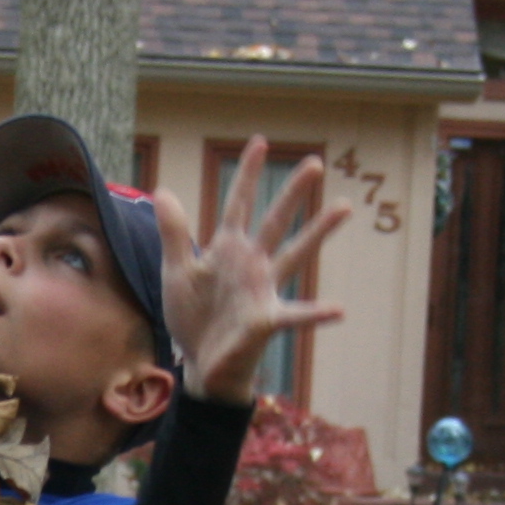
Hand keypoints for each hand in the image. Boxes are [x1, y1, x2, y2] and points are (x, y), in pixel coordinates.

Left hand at [159, 138, 348, 406]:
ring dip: (318, 232)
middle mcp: (251, 263)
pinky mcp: (266, 320)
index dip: (247, 174)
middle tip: (315, 162)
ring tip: (342, 207)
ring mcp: (262, 290)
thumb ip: (173, 232)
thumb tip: (162, 189)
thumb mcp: (176, 270)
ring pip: (295, 254)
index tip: (260, 142)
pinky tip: (339, 309)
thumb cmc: (193, 316)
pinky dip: (317, 313)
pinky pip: (296, 315)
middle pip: (275, 220)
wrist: (201, 363)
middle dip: (292, 192)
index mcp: (228, 249)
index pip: (238, 203)